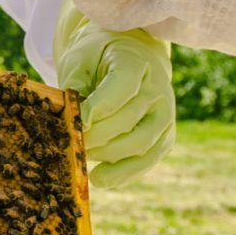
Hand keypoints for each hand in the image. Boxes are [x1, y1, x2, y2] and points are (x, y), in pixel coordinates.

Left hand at [52, 6, 172, 188]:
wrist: (126, 56)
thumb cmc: (97, 58)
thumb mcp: (80, 60)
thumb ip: (76, 87)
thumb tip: (73, 121)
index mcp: (136, 62)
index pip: (121, 87)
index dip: (97, 107)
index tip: (75, 120)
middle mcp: (158, 90)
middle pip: (128, 119)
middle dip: (96, 136)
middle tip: (70, 142)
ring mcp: (165, 115)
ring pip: (140, 144)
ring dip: (108, 156)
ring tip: (82, 158)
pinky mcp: (165, 137)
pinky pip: (148, 160)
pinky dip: (124, 173)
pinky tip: (100, 178)